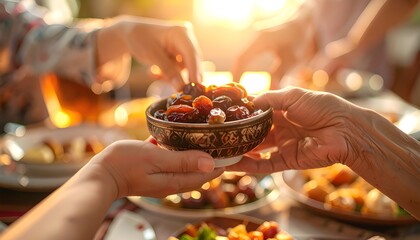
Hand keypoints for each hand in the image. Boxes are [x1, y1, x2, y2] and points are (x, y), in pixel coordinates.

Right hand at [90, 140, 223, 197]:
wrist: (99, 174)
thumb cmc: (125, 164)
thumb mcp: (155, 159)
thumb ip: (182, 161)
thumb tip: (211, 164)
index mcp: (175, 181)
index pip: (205, 175)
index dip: (220, 165)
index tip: (232, 152)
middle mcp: (170, 181)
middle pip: (197, 171)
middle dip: (211, 158)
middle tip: (221, 140)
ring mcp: (160, 176)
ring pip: (184, 164)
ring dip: (194, 153)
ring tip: (203, 136)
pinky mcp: (151, 169)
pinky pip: (169, 158)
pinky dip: (176, 149)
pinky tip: (176, 135)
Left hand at [97, 16, 201, 88]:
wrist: (131, 34)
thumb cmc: (140, 40)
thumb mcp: (152, 55)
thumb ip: (168, 70)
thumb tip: (181, 87)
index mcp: (181, 33)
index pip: (192, 54)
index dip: (194, 71)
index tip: (196, 86)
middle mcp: (186, 39)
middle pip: (193, 62)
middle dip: (187, 77)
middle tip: (182, 93)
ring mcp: (184, 48)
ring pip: (186, 69)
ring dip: (173, 76)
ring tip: (155, 74)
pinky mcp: (180, 56)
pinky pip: (179, 70)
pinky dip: (169, 75)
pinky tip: (153, 72)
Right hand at [226, 87, 357, 172]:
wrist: (346, 131)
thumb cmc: (323, 107)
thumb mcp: (294, 96)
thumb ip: (270, 98)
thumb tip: (249, 101)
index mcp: (283, 110)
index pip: (257, 113)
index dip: (243, 114)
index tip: (224, 114)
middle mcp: (281, 128)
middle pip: (254, 132)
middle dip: (238, 134)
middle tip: (219, 135)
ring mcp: (283, 145)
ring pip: (257, 150)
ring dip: (240, 151)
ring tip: (221, 150)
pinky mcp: (288, 161)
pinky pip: (265, 166)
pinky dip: (250, 166)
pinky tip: (233, 165)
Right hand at [232, 25, 299, 85]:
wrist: (302, 21)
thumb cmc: (298, 40)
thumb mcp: (291, 59)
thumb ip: (279, 75)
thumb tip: (270, 91)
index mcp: (262, 40)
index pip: (242, 60)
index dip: (237, 74)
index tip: (238, 89)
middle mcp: (255, 36)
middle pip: (240, 58)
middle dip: (237, 74)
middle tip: (237, 91)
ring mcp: (255, 36)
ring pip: (242, 55)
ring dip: (240, 69)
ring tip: (240, 84)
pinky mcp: (256, 38)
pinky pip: (246, 52)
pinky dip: (244, 64)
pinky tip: (245, 74)